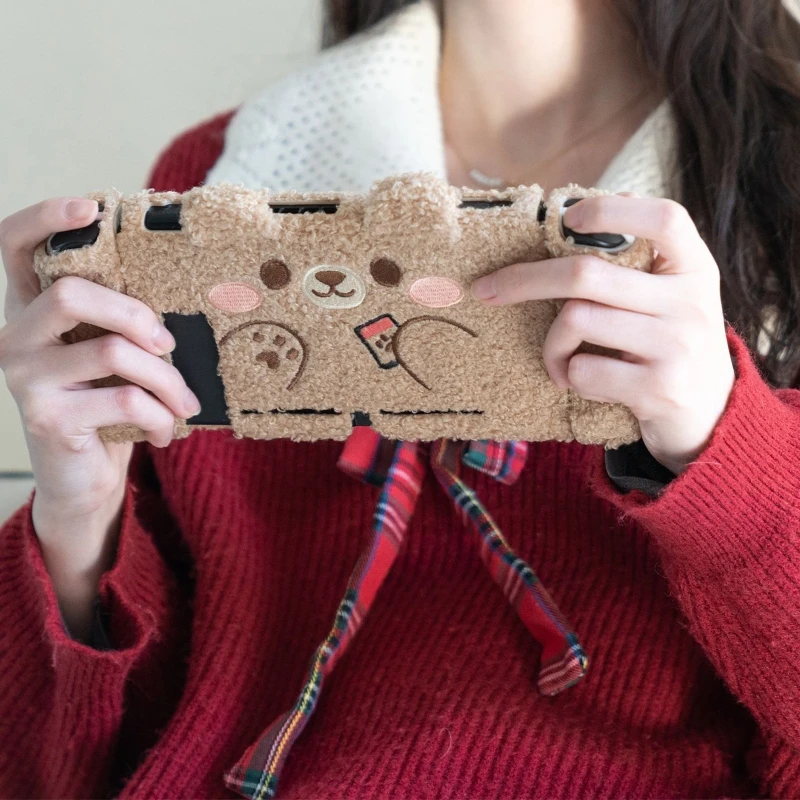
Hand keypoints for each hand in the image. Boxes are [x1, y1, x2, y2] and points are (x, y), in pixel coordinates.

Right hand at [0, 197, 200, 525]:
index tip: (91, 207)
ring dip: (165, 379)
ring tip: (184, 401)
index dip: (45, 218)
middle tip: (169, 344)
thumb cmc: (105, 406)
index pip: (14, 246)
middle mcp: (16, 336)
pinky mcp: (47, 418)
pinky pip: (123, 400)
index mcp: (33, 310)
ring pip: (111, 351)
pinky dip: (160, 415)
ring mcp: (25, 378)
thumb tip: (186, 299)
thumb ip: (122, 323)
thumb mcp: (112, 359)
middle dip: (137, 315)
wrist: (84, 477)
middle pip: (70, 294)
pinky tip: (167, 430)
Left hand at [470, 195, 734, 475]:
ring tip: (563, 361)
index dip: (611, 212)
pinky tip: (584, 384)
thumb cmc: (670, 344)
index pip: (664, 219)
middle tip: (486, 290)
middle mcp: (690, 302)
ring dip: (553, 345)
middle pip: (587, 274)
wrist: (712, 415)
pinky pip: (583, 370)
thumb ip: (637, 264)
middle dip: (524, 280)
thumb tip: (574, 216)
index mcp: (694, 268)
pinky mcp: (659, 388)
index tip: (567, 218)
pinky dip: (569, 377)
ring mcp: (677, 345)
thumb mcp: (670, 297)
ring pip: (576, 319)